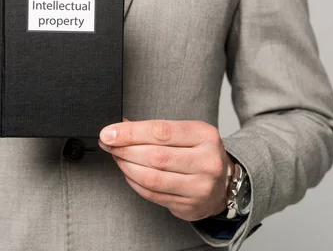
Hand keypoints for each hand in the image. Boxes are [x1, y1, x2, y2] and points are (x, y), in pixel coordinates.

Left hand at [99, 119, 233, 221]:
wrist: (223, 183)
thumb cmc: (199, 153)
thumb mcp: (185, 133)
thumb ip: (154, 130)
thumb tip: (120, 126)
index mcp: (205, 136)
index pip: (161, 132)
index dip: (130, 133)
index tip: (108, 133)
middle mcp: (206, 162)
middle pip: (154, 156)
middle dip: (124, 149)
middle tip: (108, 144)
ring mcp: (200, 187)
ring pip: (151, 178)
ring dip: (126, 167)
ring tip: (117, 157)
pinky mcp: (189, 205)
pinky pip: (152, 194)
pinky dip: (134, 182)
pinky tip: (128, 172)